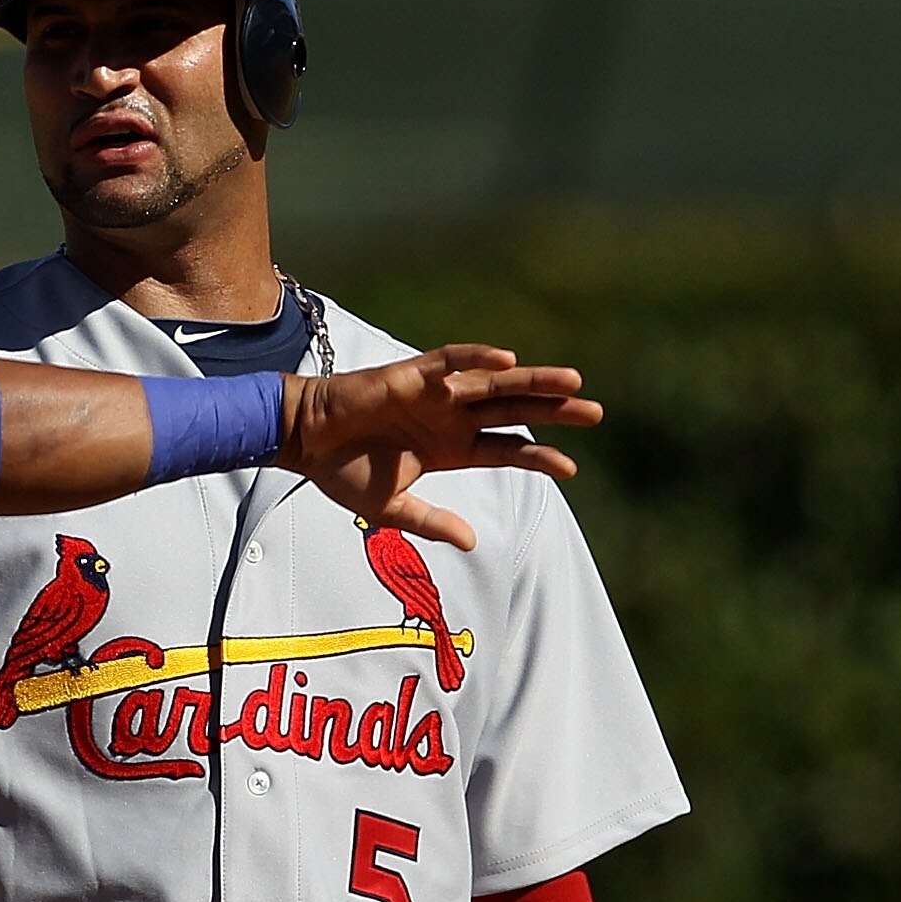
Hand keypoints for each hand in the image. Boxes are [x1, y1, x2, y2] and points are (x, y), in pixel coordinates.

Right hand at [280, 346, 600, 551]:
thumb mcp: (391, 508)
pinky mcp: (414, 374)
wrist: (304, 441)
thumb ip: (431, 523)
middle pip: (514, 411)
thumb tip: (472, 543)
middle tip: (596, 413)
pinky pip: (452, 361)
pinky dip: (478, 359)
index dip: (538, 457)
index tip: (570, 468)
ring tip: (572, 384)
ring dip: (533, 382)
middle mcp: (450, 417)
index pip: (506, 449)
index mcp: (449, 448)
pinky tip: (506, 362)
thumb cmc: (342, 471)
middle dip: (555, 411)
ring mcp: (436, 394)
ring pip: (495, 384)